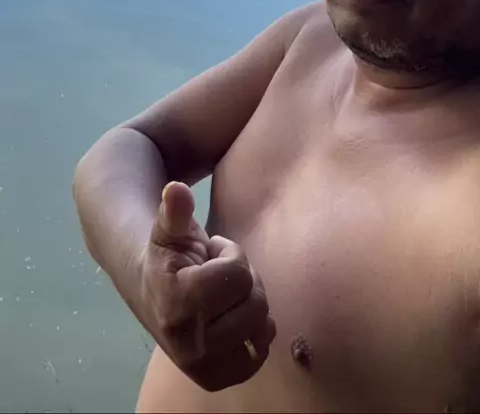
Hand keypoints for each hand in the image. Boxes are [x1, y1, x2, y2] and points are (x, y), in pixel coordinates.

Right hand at [137, 181, 275, 391]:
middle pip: (256, 302)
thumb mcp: (169, 228)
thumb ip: (175, 210)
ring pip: (263, 326)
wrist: (151, 295)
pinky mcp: (217, 379)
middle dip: (241, 281)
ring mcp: (203, 367)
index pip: (237, 275)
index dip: (229, 256)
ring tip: (222, 297)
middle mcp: (189, 345)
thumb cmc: (167, 255)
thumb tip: (176, 188)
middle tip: (215, 276)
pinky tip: (233, 318)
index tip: (207, 256)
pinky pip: (262, 353)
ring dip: (248, 305)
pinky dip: (257, 333)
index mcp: (176, 304)